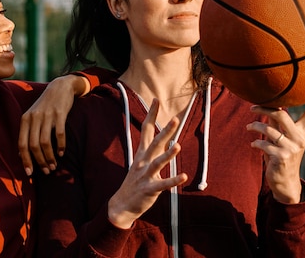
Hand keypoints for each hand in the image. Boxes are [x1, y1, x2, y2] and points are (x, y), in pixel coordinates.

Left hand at [18, 74, 89, 175]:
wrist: (60, 87)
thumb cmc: (45, 105)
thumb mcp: (32, 116)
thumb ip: (27, 133)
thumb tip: (21, 154)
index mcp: (25, 119)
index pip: (22, 144)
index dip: (25, 160)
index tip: (29, 173)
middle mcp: (34, 117)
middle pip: (33, 146)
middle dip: (39, 161)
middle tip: (46, 171)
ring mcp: (47, 115)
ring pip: (45, 143)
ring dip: (49, 157)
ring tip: (53, 165)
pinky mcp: (59, 114)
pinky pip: (59, 134)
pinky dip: (60, 146)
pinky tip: (62, 153)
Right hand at [107, 99, 187, 228]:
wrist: (122, 204)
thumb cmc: (135, 182)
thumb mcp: (141, 162)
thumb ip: (151, 150)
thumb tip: (165, 138)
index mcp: (142, 154)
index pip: (147, 130)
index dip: (152, 115)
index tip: (156, 100)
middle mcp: (143, 162)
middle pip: (155, 143)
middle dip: (165, 131)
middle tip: (174, 119)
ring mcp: (145, 175)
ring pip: (158, 162)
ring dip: (167, 155)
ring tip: (176, 145)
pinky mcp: (150, 189)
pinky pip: (163, 184)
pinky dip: (173, 180)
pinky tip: (183, 176)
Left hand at [248, 89, 304, 203]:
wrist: (284, 181)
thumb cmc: (280, 156)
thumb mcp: (280, 138)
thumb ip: (276, 124)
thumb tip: (269, 106)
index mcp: (302, 131)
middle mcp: (299, 138)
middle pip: (281, 114)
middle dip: (264, 108)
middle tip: (252, 108)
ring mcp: (292, 148)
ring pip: (269, 129)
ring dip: (255, 127)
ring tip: (249, 127)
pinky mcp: (282, 157)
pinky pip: (264, 144)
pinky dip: (256, 143)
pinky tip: (253, 145)